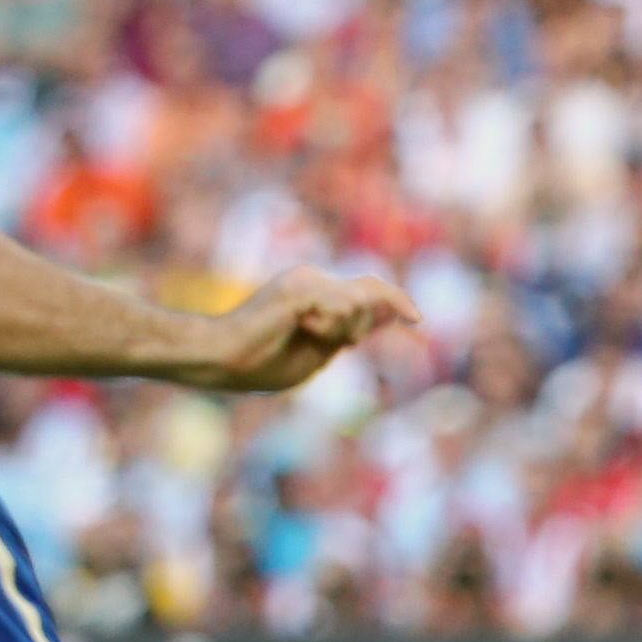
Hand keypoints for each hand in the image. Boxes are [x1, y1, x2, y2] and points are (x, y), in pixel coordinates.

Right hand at [189, 265, 418, 391]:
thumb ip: (350, 332)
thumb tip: (390, 316)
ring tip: (306, 333)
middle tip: (321, 338)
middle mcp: (313, 279)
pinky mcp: (301, 288)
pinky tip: (301, 327)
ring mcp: (306, 280)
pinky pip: (342, 308)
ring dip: (341, 330)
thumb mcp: (320, 349)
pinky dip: (328, 326)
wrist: (224, 359)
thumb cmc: (265, 362)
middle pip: (370, 297)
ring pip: (359, 304)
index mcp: (317, 293)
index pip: (367, 291)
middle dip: (363, 326)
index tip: (418, 320)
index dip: (396, 302)